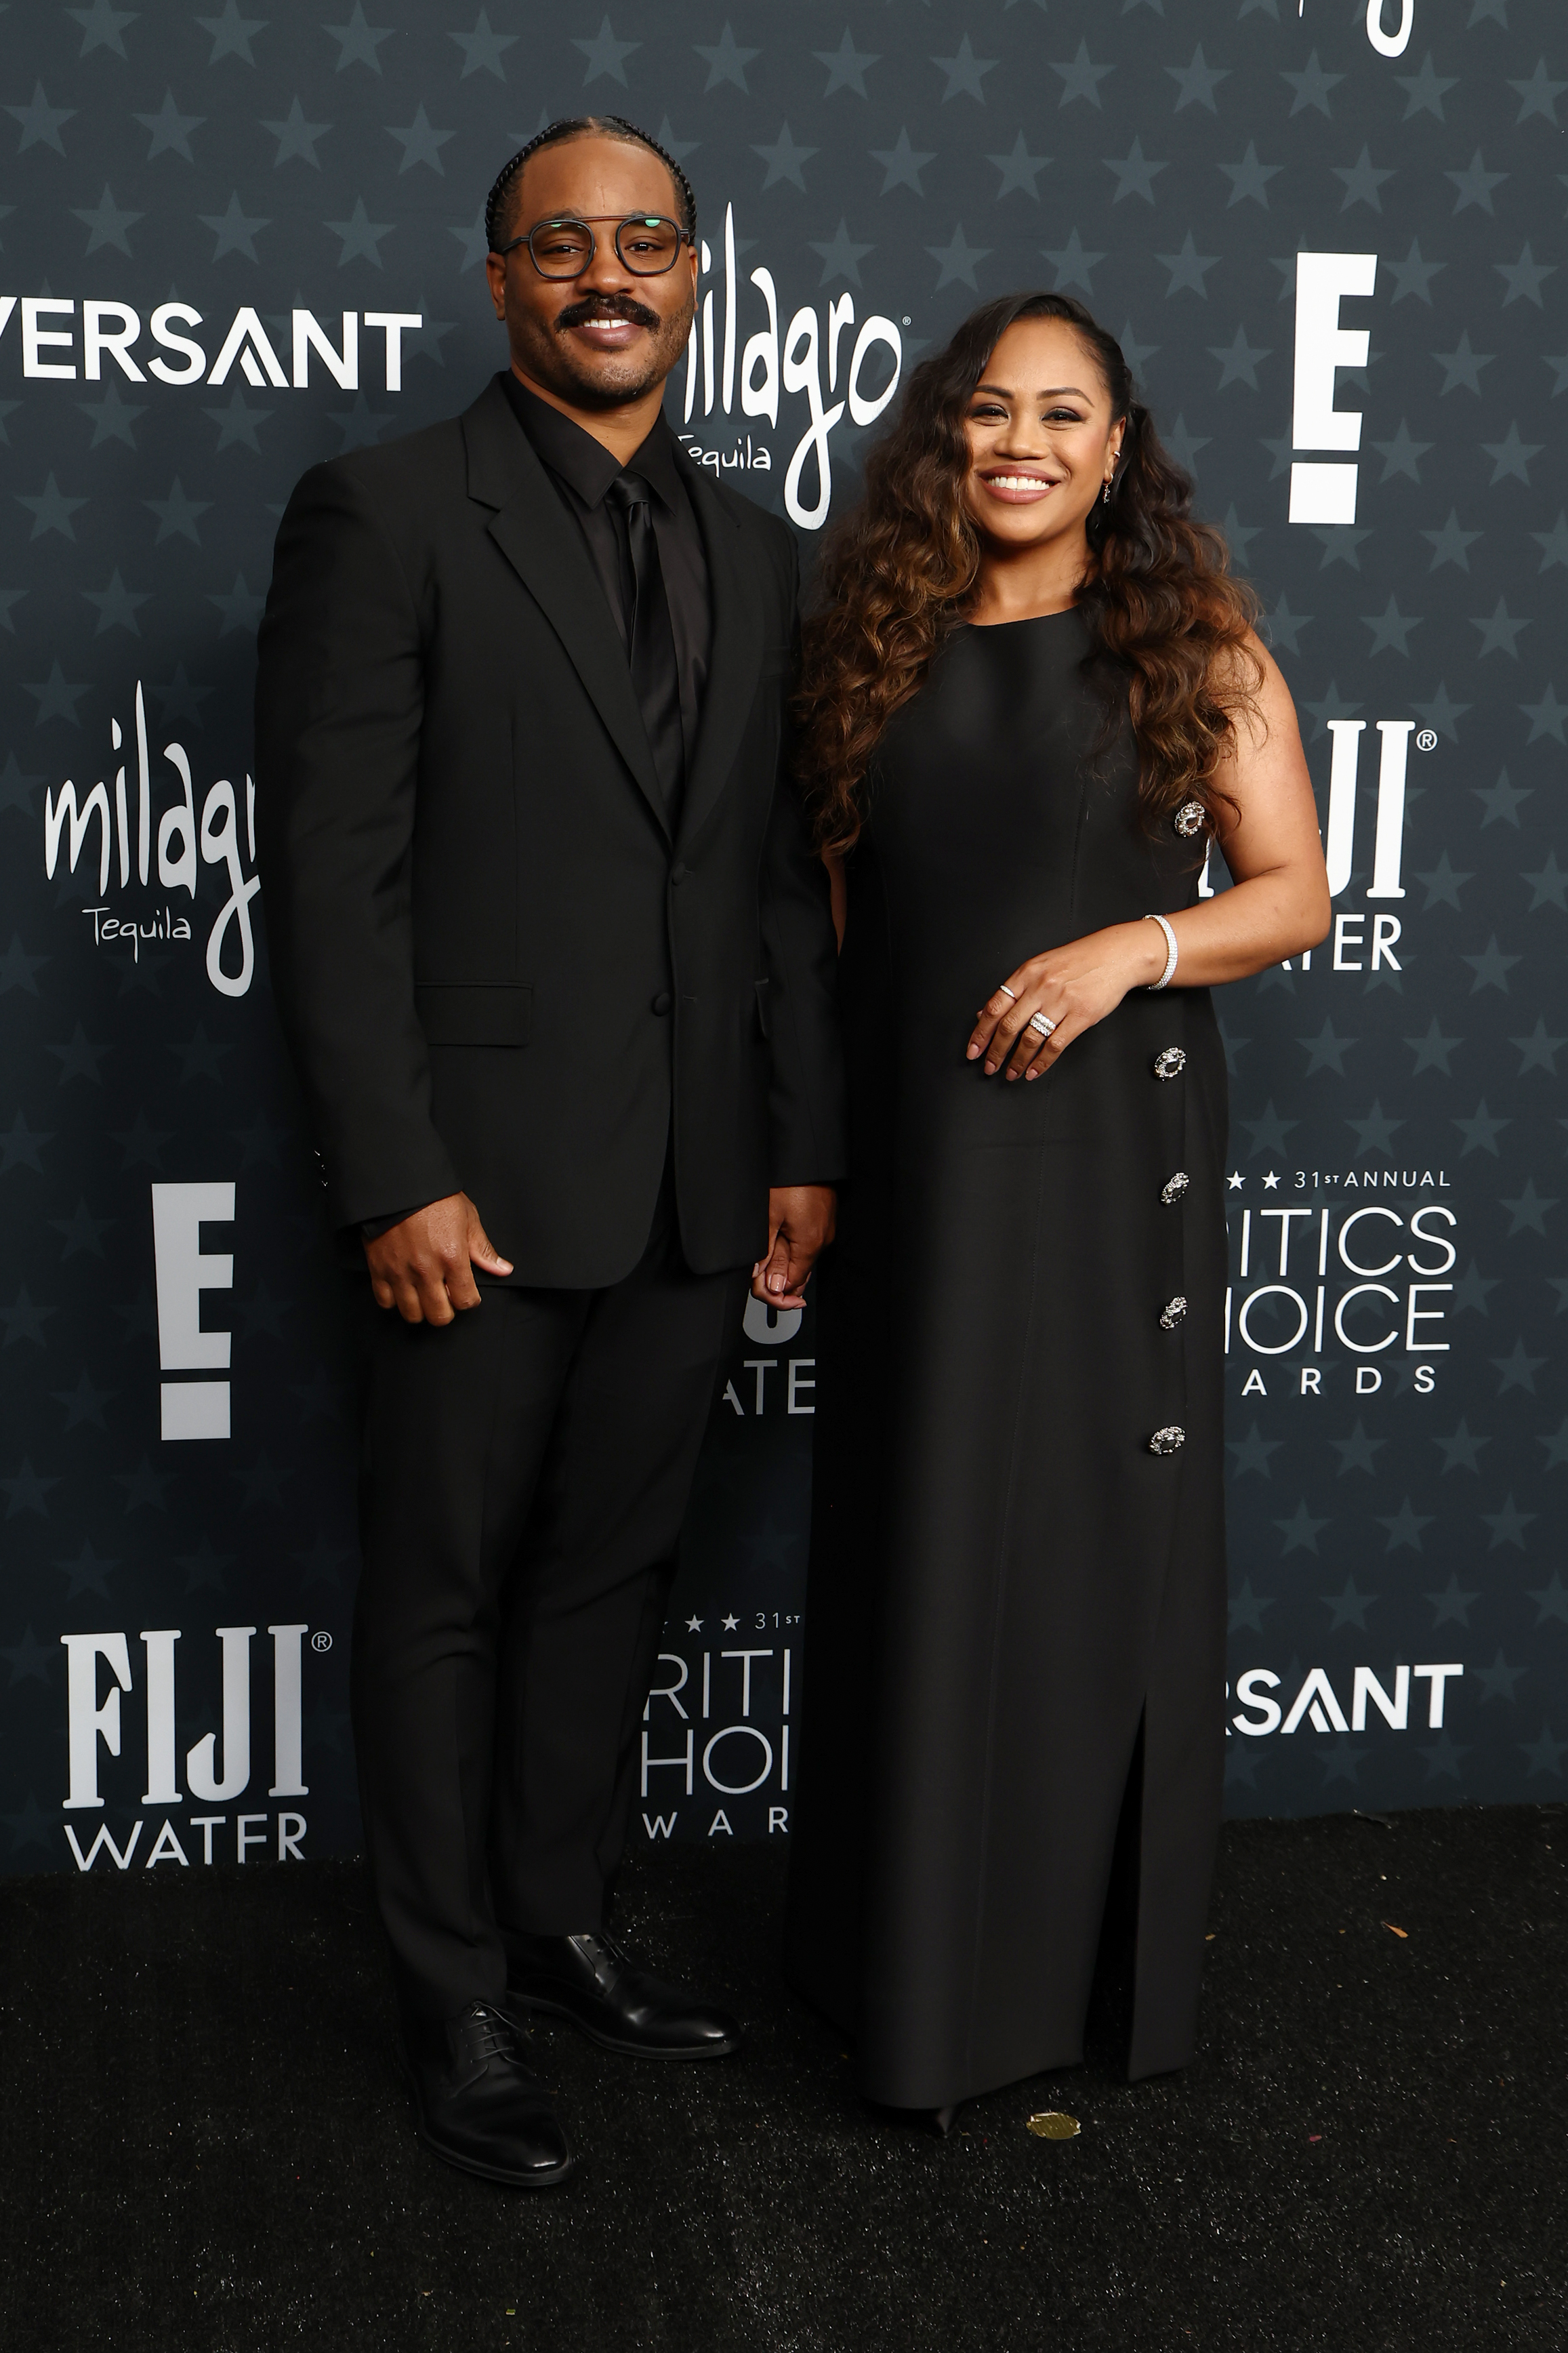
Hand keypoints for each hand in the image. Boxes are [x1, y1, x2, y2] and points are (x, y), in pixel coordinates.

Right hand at [363, 1192, 512, 1323]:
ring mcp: (400, 1272)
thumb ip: (483, 1250)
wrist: (397, 1184)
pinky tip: (403, 1289)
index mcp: (452, 1258)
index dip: (469, 1300)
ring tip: (424, 1296)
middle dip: (447, 1310)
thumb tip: (502, 1270)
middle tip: (446, 1297)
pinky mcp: (378, 1269)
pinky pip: (385, 1302)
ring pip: (412, 1314)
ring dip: (421, 1309)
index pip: (465, 1301)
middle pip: (439, 1316)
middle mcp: (426, 1270)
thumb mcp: (467, 1218)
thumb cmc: (434, 1197)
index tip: (466, 1292)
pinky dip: (394, 1300)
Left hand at [751, 1185, 836, 1308]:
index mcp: (810, 1244)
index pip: (793, 1285)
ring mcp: (825, 1229)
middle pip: (799, 1275)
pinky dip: (792, 1247)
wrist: (805, 1153)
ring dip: (783, 1262)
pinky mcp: (823, 1219)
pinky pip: (807, 1244)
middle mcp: (822, 1240)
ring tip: (763, 1252)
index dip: (772, 1291)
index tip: (756, 1285)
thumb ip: (769, 1255)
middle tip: (755, 1272)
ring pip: (802, 1259)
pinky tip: (777, 1238)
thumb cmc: (788, 1179)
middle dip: (777, 1279)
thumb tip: (770, 1284)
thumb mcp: (769, 1219)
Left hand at [967, 920, 1167, 1080]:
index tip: (973, 1050)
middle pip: (1009, 1026)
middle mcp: (1041, 987)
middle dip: (996, 1051)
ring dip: (1017, 1061)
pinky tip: (1034, 1071)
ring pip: (1030, 1039)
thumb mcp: (1040, 966)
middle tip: (989, 1067)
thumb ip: (1014, 989)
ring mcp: (1061, 1002)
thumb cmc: (1078, 960)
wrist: (1115, 955)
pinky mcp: (1081, 1016)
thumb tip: (985, 1012)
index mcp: (1026, 974)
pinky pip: (1055, 1045)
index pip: (995, 1007)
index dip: (981, 1032)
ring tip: (1012, 1073)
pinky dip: (1042, 1062)